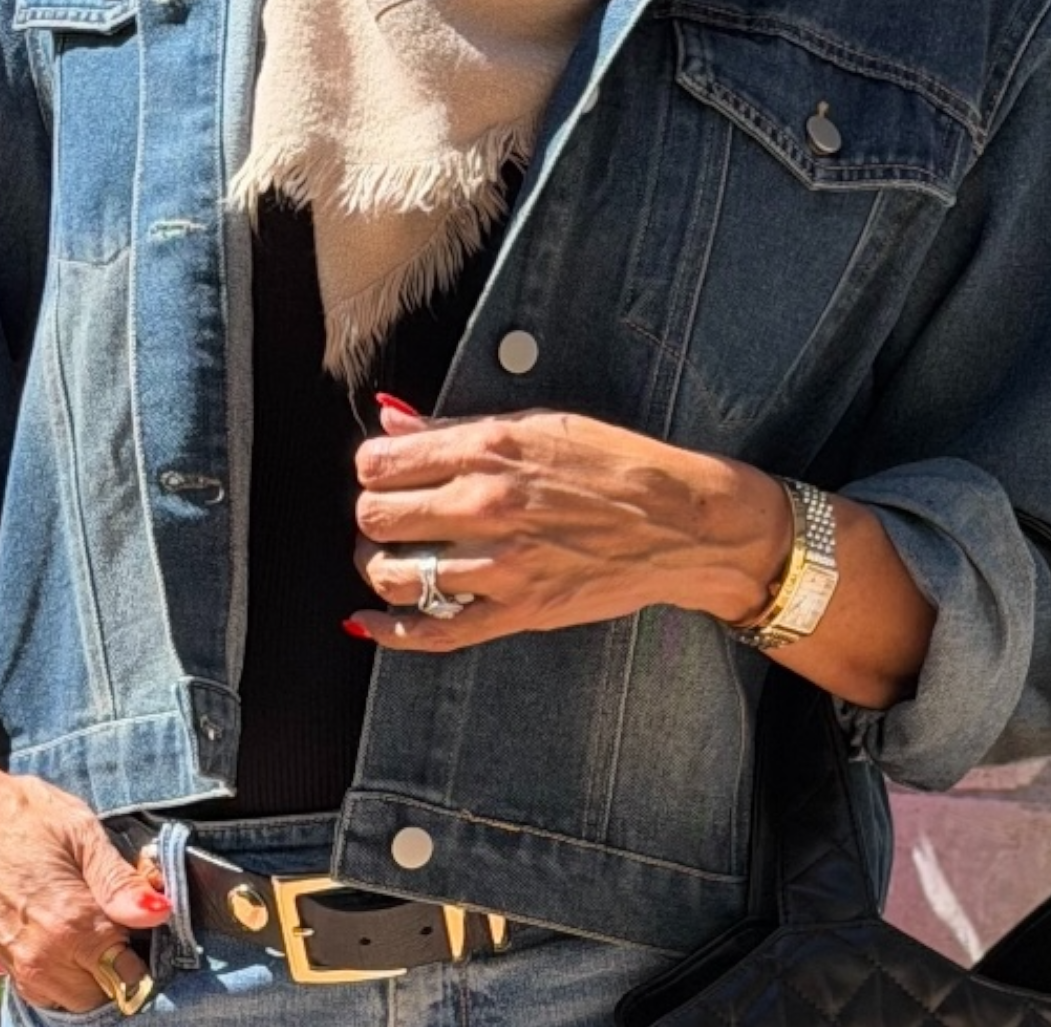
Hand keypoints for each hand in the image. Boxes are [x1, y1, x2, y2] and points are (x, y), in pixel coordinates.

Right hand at [0, 755, 167, 1013]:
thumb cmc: (18, 814)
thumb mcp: (78, 831)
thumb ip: (119, 881)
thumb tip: (161, 912)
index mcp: (70, 925)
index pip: (128, 975)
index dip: (146, 950)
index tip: (148, 920)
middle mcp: (43, 958)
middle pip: (103, 994)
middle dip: (121, 964)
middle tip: (122, 916)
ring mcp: (18, 966)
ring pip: (73, 999)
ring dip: (92, 973)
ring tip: (96, 922)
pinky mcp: (1, 963)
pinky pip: (45, 990)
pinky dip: (65, 975)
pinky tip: (69, 934)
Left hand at [348, 400, 789, 651]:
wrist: (678, 521)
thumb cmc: (613, 463)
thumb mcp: (536, 425)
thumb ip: (454, 427)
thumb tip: (391, 418)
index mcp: (487, 449)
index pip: (380, 462)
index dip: (373, 466)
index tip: (385, 469)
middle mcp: (485, 505)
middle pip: (376, 516)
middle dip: (372, 513)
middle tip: (391, 512)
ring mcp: (499, 564)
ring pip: (392, 575)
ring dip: (378, 565)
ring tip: (393, 555)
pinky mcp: (517, 612)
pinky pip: (433, 633)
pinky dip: (390, 632)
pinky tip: (371, 621)